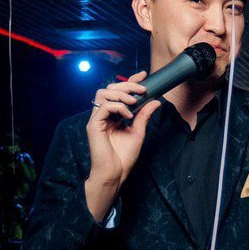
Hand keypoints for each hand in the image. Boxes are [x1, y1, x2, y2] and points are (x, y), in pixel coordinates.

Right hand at [84, 71, 158, 220]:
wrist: (116, 173)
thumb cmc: (124, 157)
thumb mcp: (138, 132)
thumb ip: (144, 116)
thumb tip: (154, 101)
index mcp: (113, 115)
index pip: (119, 91)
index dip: (130, 81)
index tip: (144, 76)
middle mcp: (103, 114)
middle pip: (110, 88)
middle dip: (127, 85)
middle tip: (142, 90)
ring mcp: (97, 119)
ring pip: (103, 93)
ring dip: (121, 94)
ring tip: (134, 102)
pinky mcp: (93, 125)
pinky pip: (104, 106)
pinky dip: (118, 107)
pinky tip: (128, 115)